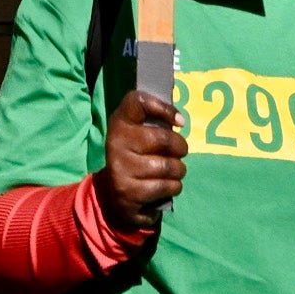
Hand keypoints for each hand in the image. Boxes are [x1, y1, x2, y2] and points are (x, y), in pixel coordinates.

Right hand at [97, 88, 186, 231]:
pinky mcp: (129, 191)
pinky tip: (167, 185)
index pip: (139, 102)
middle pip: (164, 139)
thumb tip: (179, 120)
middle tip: (179, 151)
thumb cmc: (136, 154)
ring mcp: (121, 167)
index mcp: (120, 121)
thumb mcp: (138, 132)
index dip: (164, 108)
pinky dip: (174, 187)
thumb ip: (155, 120)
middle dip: (180, 147)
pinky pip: (166, 187)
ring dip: (179, 170)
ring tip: (173, 170)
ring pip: (169, 166)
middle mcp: (116, 141)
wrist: (114, 191)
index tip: (180, 122)